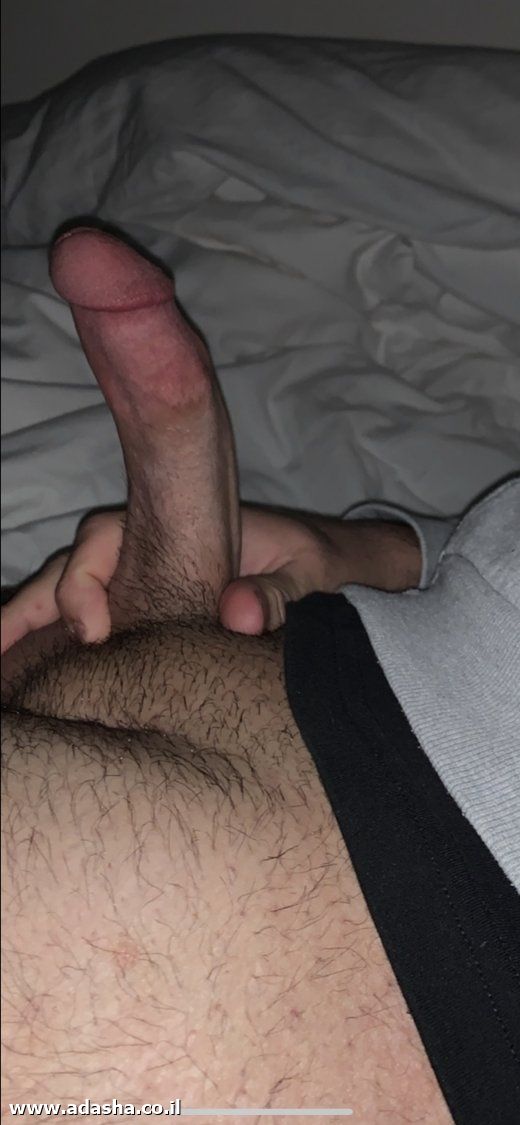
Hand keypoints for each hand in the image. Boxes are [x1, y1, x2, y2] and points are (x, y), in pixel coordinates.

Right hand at [1, 505, 419, 651]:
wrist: (343, 572)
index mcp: (183, 530)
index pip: (105, 537)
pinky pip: (98, 631)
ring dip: (30, 633)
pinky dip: (60, 653)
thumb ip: (282, 593)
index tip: (93, 632)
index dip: (84, 581)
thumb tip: (235, 612)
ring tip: (4, 685)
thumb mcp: (312, 572)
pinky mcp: (156, 619)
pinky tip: (35, 692)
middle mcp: (154, 553)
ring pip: (74, 600)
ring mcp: (149, 587)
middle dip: (25, 608)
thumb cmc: (325, 563)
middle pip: (72, 569)